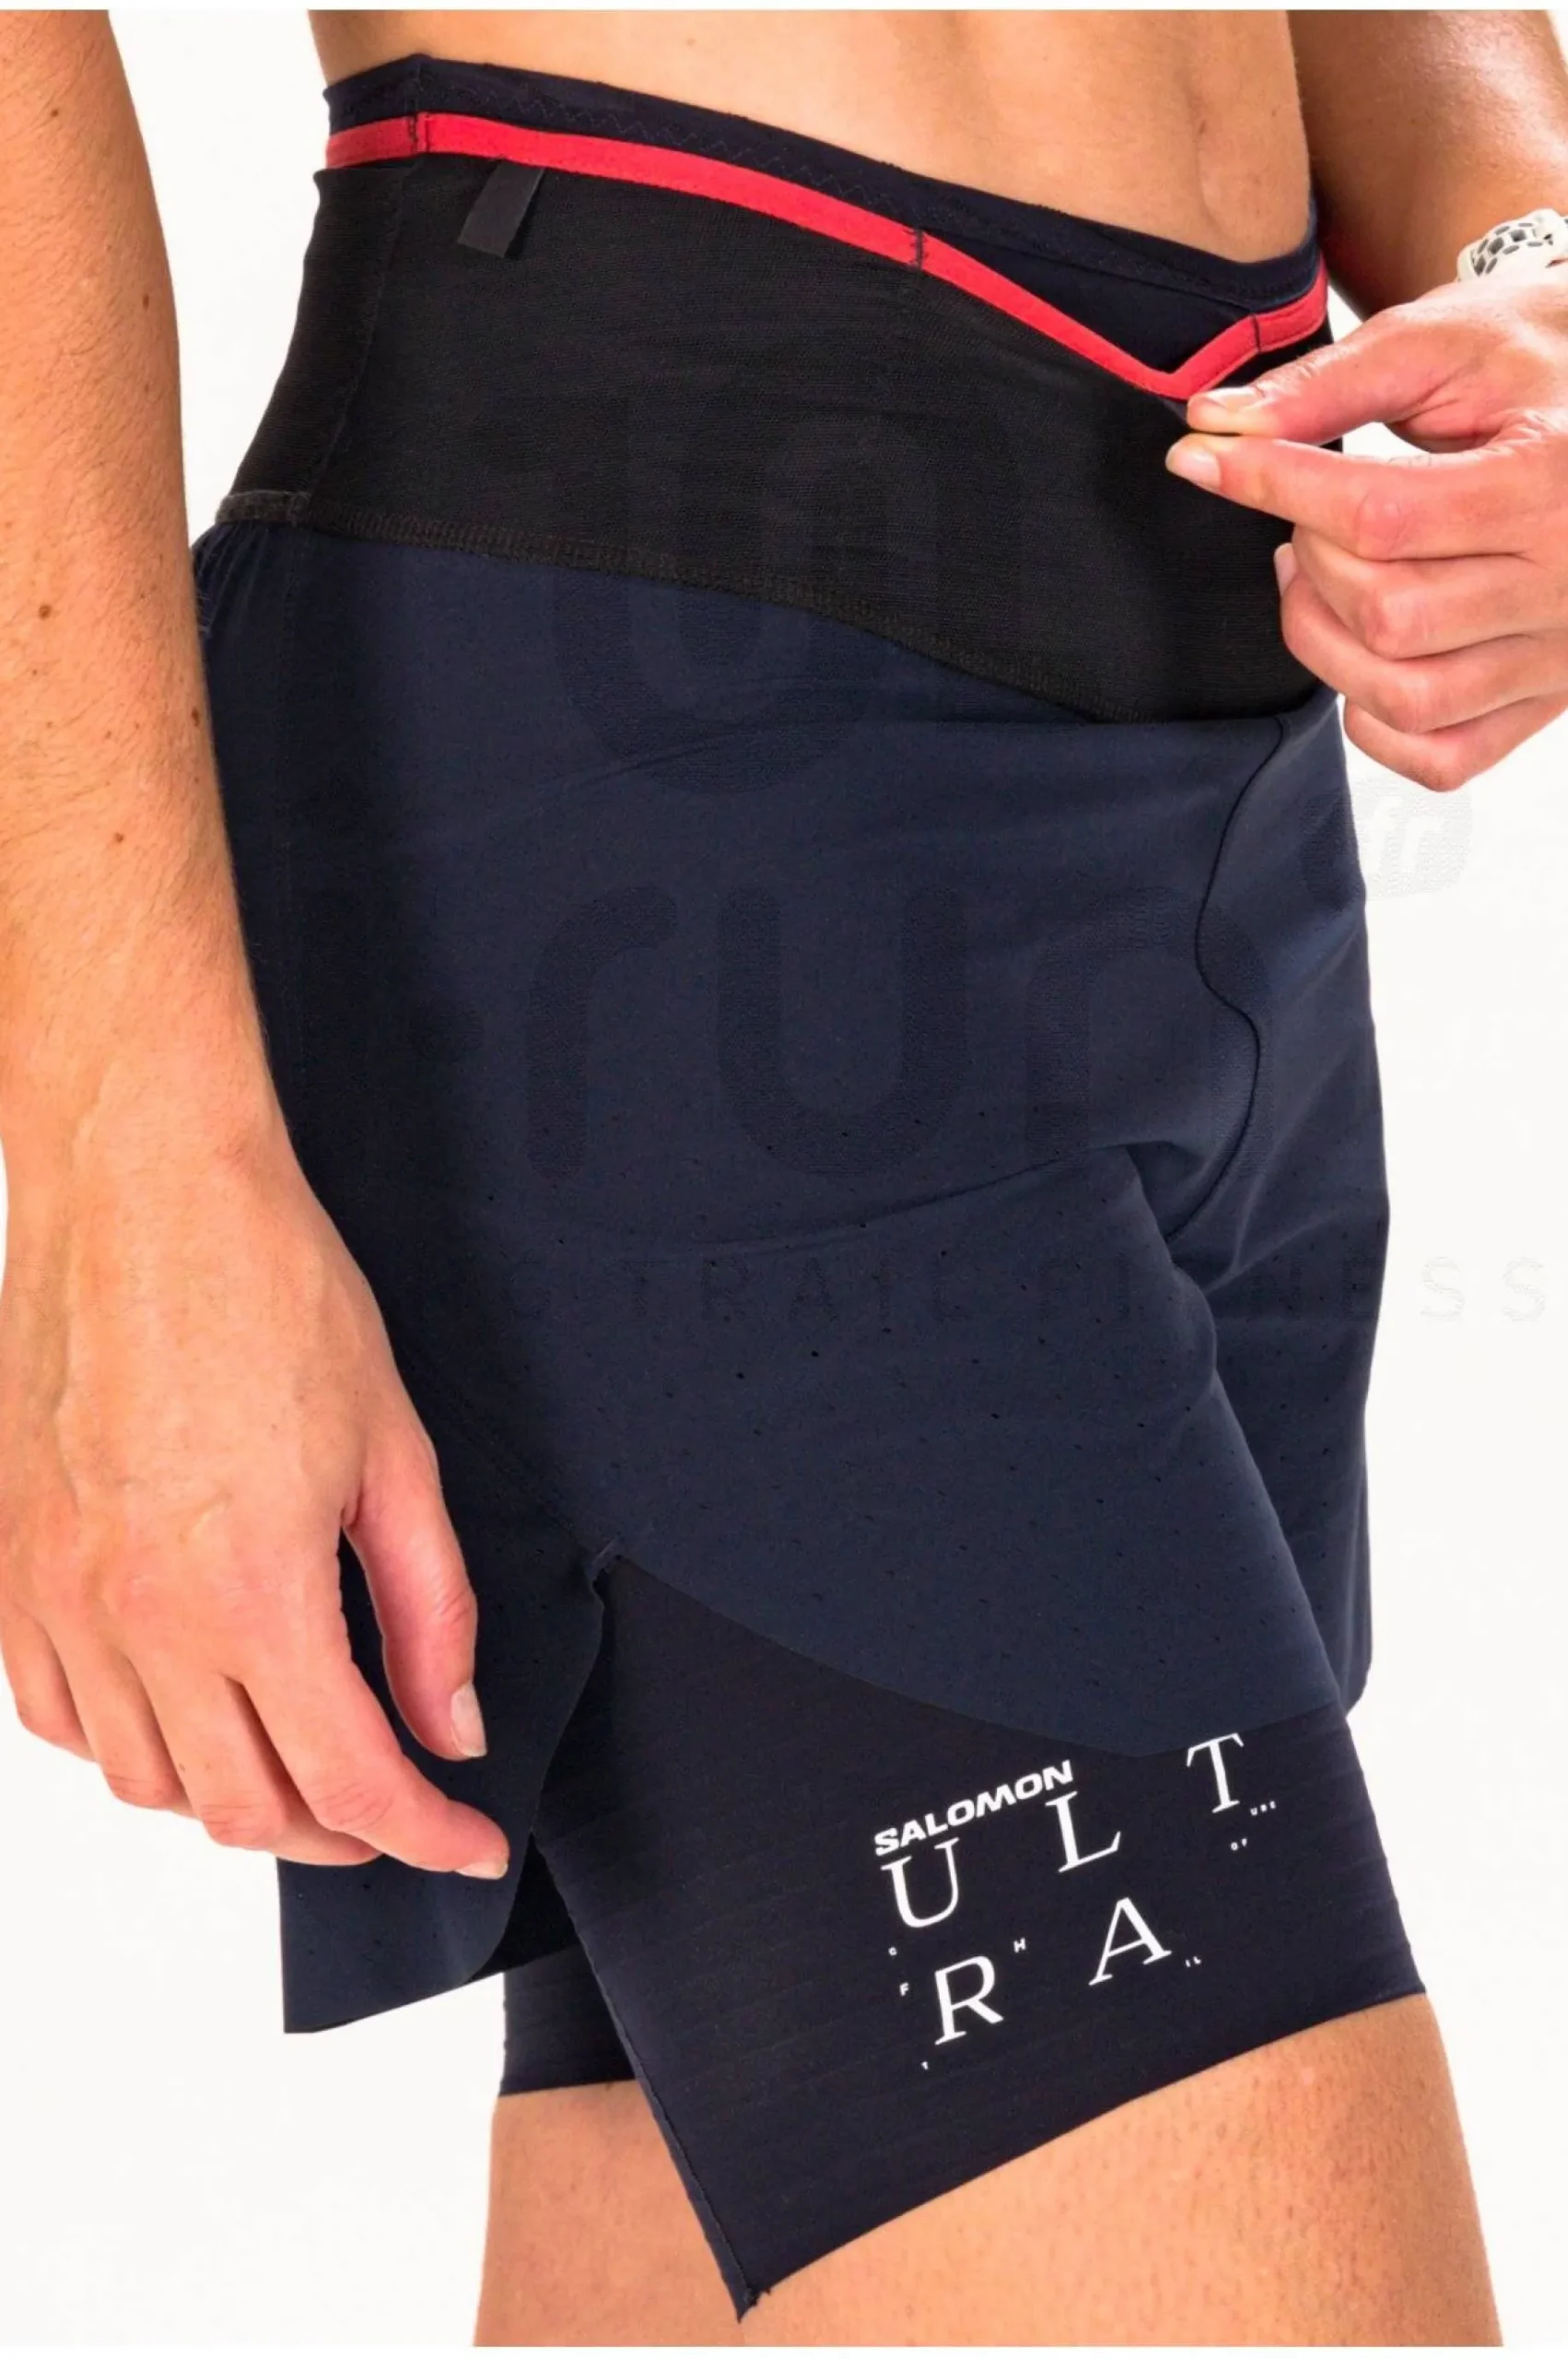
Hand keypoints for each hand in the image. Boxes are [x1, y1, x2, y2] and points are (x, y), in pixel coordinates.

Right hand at [0, 1093, 508, 1876]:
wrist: (142, 1190)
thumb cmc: (269, 1290)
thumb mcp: (393, 1452)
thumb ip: (429, 1610)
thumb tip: (449, 1723)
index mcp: (252, 1593)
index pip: (349, 1782)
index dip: (422, 1834)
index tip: (464, 1841)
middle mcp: (139, 1617)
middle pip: (245, 1806)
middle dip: (342, 1832)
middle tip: (396, 1803)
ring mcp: (58, 1599)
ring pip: (146, 1780)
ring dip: (235, 1796)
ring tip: (298, 1758)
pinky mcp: (9, 1569)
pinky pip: (58, 1718)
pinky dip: (129, 1746)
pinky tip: (183, 1708)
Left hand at [1165, 273, 1567, 789]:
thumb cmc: (1537, 363)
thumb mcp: (1449, 343)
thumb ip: (1333, 383)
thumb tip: (1216, 424)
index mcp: (1552, 480)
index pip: (1382, 515)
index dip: (1275, 488)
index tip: (1207, 462)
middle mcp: (1566, 583)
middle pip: (1388, 613)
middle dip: (1313, 561)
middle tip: (1306, 517)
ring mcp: (1558, 654)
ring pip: (1405, 694)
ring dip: (1327, 641)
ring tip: (1321, 578)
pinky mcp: (1546, 699)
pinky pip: (1442, 756)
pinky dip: (1377, 720)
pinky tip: (1364, 649)